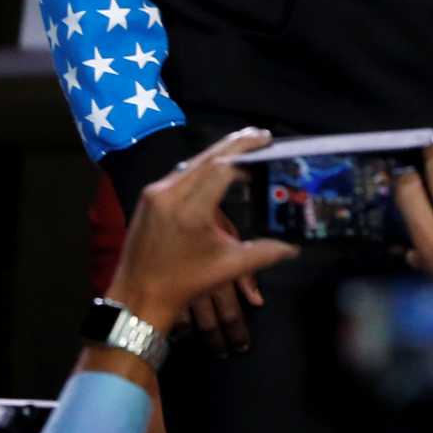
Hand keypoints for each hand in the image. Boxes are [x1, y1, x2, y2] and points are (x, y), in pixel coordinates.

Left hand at [104, 128, 296, 341]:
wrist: (137, 297)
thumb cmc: (184, 284)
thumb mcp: (228, 267)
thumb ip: (265, 252)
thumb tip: (294, 246)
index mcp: (190, 210)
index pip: (221, 168)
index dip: (245, 154)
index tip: (267, 146)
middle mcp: (168, 194)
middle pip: (206, 157)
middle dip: (235, 144)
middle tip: (261, 135)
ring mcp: (154, 194)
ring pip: (191, 163)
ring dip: (218, 154)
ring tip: (243, 148)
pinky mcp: (148, 198)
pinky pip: (179, 174)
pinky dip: (202, 167)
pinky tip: (217, 169)